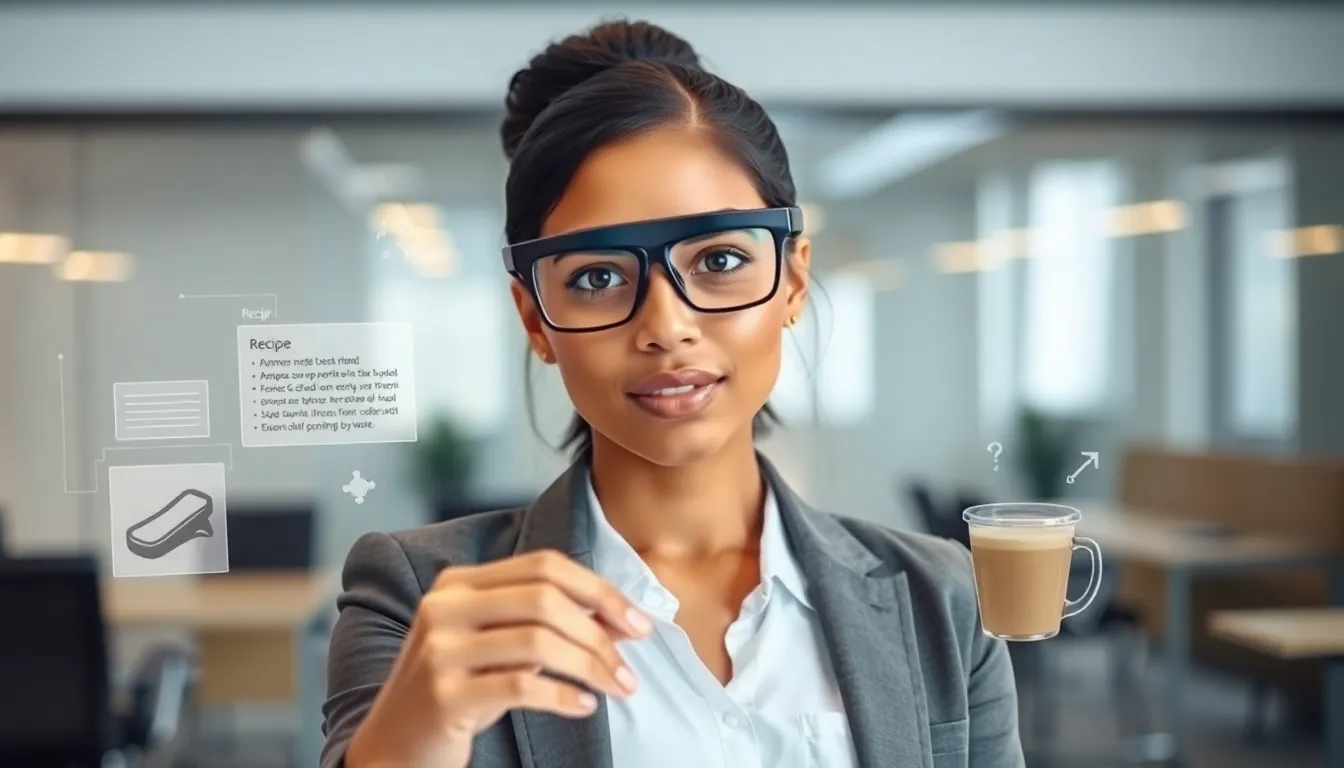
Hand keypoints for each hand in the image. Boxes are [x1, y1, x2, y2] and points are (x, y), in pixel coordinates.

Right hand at [346, 550, 652, 767]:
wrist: (394, 747)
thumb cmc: (457, 692)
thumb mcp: (496, 647)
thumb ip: (546, 625)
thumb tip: (619, 619)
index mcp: (459, 583)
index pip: (544, 566)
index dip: (598, 590)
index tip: (637, 620)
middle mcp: (444, 606)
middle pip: (544, 599)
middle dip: (600, 630)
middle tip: (630, 662)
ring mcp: (439, 649)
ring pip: (538, 641)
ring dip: (592, 666)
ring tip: (619, 687)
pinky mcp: (442, 694)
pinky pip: (522, 685)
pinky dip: (564, 695)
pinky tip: (584, 706)